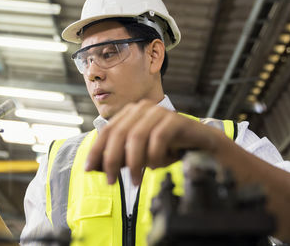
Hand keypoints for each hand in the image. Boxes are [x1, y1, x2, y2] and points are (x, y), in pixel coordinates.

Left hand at [85, 100, 223, 184]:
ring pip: (137, 137)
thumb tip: (92, 167)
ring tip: (135, 181)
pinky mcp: (174, 119)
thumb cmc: (168, 148)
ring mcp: (158, 112)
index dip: (96, 150)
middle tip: (111, 181)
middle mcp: (142, 108)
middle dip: (111, 160)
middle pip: (119, 133)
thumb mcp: (138, 155)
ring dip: (133, 163)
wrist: (199, 144)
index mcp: (130, 113)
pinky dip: (154, 157)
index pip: (107, 130)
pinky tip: (154, 167)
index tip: (89, 169)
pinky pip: (158, 139)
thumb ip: (117, 158)